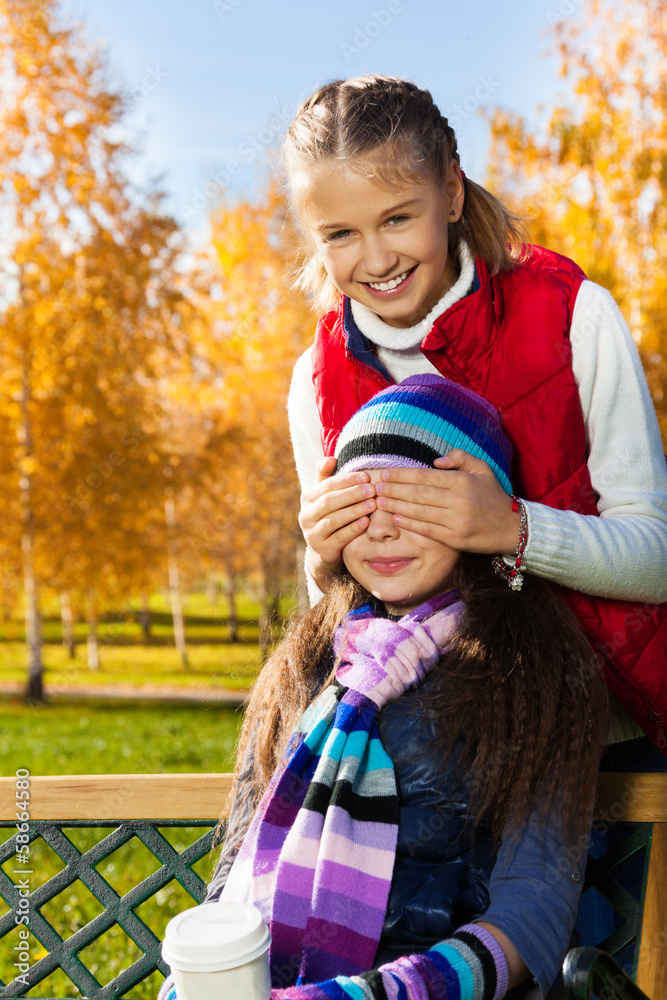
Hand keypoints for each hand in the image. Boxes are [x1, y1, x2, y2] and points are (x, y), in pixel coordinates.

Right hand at [299, 457, 376, 589]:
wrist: (324, 549)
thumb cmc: (330, 514)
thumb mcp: (326, 495)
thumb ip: (327, 476)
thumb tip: (330, 458)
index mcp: (307, 498)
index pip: (327, 485)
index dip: (347, 480)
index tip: (366, 477)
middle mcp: (306, 515)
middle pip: (329, 502)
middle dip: (352, 494)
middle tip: (372, 490)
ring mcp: (312, 534)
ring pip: (333, 520)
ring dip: (354, 511)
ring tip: (373, 504)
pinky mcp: (322, 549)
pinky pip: (339, 538)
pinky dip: (353, 529)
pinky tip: (366, 522)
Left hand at [374, 449, 520, 554]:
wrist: (512, 527)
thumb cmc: (493, 496)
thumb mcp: (482, 469)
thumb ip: (459, 458)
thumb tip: (435, 462)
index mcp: (462, 481)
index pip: (425, 477)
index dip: (402, 475)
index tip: (385, 474)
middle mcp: (458, 500)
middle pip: (418, 494)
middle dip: (394, 490)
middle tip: (375, 487)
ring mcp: (456, 521)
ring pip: (420, 512)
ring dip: (396, 506)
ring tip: (379, 501)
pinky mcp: (455, 539)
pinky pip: (427, 530)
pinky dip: (410, 523)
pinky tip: (395, 517)